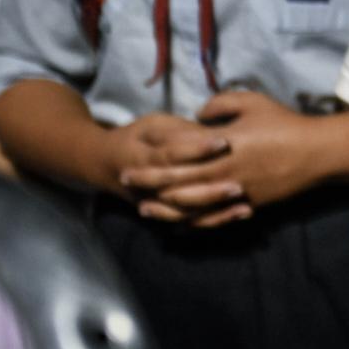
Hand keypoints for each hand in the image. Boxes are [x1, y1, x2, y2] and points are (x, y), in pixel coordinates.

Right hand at [102, 113, 239, 225]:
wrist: (104, 164)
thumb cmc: (135, 138)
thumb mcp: (152, 125)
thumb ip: (178, 131)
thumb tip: (210, 132)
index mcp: (143, 158)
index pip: (171, 155)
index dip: (197, 149)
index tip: (224, 141)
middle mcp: (147, 187)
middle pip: (180, 191)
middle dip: (211, 189)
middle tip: (240, 184)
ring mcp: (156, 205)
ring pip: (187, 213)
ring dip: (216, 211)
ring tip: (244, 204)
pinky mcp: (165, 215)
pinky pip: (192, 223)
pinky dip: (216, 220)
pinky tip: (242, 213)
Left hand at [121, 93, 324, 224]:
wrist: (316, 152)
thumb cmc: (284, 123)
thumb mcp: (252, 101)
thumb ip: (220, 104)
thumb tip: (198, 113)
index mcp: (221, 146)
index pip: (177, 158)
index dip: (151, 161)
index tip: (130, 161)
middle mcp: (223, 173)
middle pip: (177, 184)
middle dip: (148, 184)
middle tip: (126, 183)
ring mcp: (234, 193)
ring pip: (191, 207)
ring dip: (164, 209)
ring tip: (144, 209)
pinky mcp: (246, 206)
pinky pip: (214, 219)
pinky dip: (194, 224)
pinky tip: (179, 225)